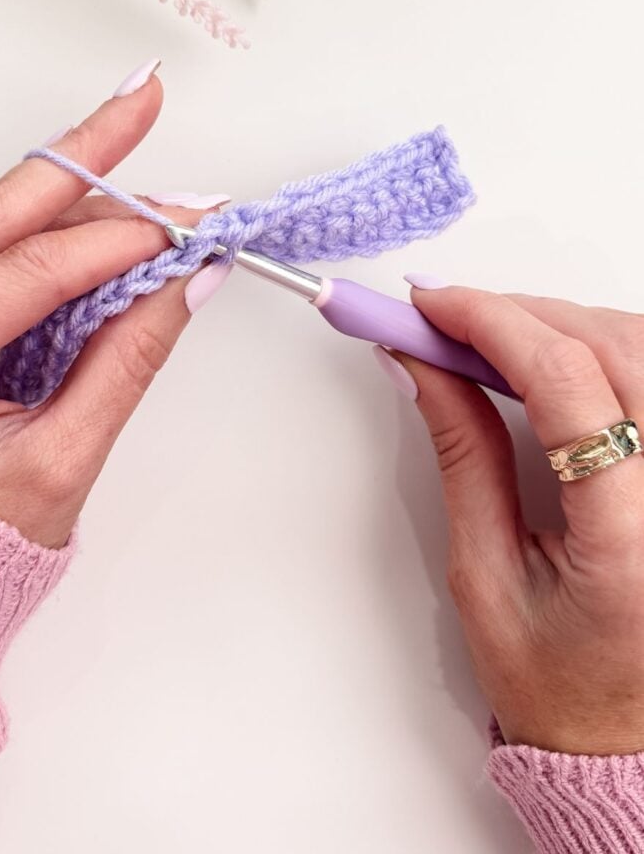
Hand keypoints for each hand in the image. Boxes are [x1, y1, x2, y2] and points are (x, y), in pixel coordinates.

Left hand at [0, 77, 202, 549]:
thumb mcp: (59, 465)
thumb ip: (124, 361)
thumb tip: (185, 279)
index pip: (19, 276)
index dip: (113, 240)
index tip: (185, 220)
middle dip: (74, 160)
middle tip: (140, 102)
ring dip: (53, 196)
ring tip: (126, 155)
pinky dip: (23, 237)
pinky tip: (78, 213)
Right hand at [387, 287, 643, 754]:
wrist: (622, 739)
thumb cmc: (558, 685)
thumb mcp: (484, 575)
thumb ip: (463, 457)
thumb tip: (424, 369)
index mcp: (634, 540)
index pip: (569, 384)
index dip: (492, 322)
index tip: (432, 307)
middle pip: (618, 347)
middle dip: (521, 314)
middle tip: (447, 319)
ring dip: (565, 324)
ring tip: (494, 340)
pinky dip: (605, 349)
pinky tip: (558, 361)